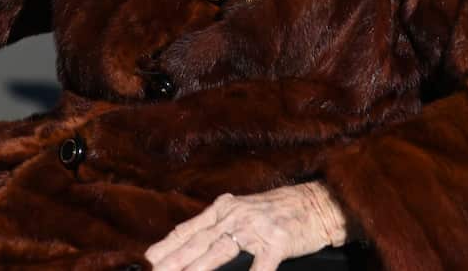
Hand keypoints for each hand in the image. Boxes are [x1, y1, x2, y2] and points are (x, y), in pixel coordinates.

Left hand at [145, 183, 350, 270]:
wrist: (316, 203)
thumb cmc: (278, 210)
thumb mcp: (243, 211)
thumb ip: (218, 225)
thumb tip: (192, 242)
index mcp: (224, 208)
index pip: (190, 229)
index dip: (169, 245)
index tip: (150, 258)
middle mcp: (236, 215)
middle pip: (199, 241)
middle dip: (175, 259)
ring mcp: (257, 228)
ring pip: (221, 249)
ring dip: (200, 266)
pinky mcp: (278, 241)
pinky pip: (262, 264)